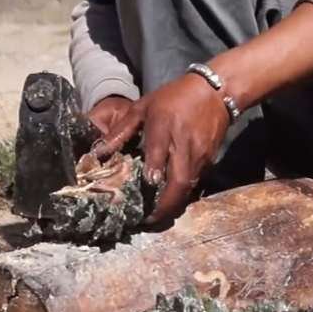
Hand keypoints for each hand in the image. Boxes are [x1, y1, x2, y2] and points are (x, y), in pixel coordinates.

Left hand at [93, 74, 228, 222]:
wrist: (214, 91)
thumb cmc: (173, 98)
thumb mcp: (143, 106)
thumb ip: (121, 130)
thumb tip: (98, 152)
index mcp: (164, 125)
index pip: (158, 154)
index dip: (152, 176)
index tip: (141, 195)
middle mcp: (184, 142)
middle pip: (179, 180)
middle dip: (165, 205)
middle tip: (149, 220)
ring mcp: (200, 153)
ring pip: (189, 186)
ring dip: (174, 204)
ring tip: (157, 215)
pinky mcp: (210, 159)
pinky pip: (196, 181)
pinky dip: (184, 194)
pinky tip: (171, 199)